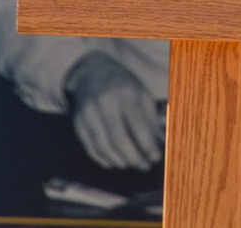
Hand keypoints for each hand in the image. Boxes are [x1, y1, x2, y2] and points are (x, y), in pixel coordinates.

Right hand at [64, 52, 164, 170]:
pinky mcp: (78, 124)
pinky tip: (115, 162)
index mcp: (126, 93)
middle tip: (145, 166)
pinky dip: (105, 159)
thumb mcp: (142, 94)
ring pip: (104, 147)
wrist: (92, 74)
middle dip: (134, 157)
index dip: (148, 145)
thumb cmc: (124, 87)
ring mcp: (89, 114)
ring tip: (132, 164)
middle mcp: (105, 103)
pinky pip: (92, 148)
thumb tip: (162, 143)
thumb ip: (152, 118)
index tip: (156, 157)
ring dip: (120, 161)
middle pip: (119, 139)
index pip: (138, 125)